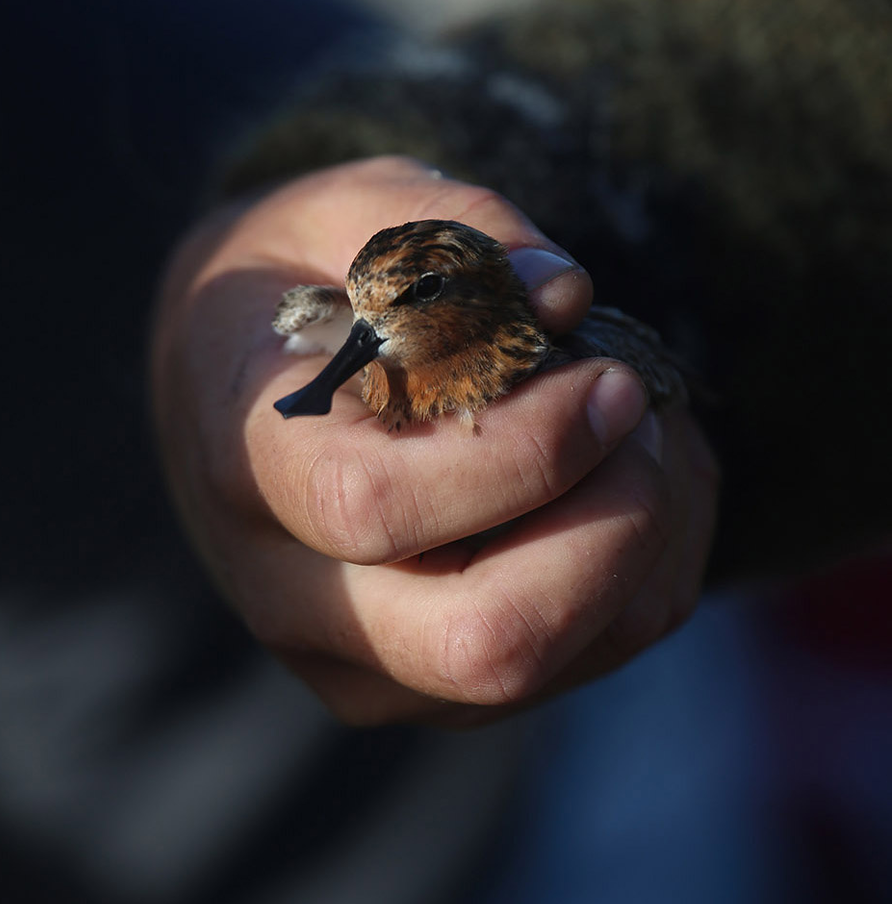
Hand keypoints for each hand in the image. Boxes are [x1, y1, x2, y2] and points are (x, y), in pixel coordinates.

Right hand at [151, 157, 718, 725]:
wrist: (246, 392)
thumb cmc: (302, 288)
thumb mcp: (348, 214)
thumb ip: (452, 238)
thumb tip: (565, 298)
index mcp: (249, 467)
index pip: (376, 506)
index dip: (524, 449)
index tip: (601, 376)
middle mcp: (299, 600)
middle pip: (485, 645)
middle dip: (614, 523)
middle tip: (632, 405)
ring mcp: (375, 665)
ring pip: (573, 655)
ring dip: (652, 522)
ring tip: (625, 414)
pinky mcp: (446, 689)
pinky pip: (606, 649)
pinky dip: (657, 551)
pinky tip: (615, 468)